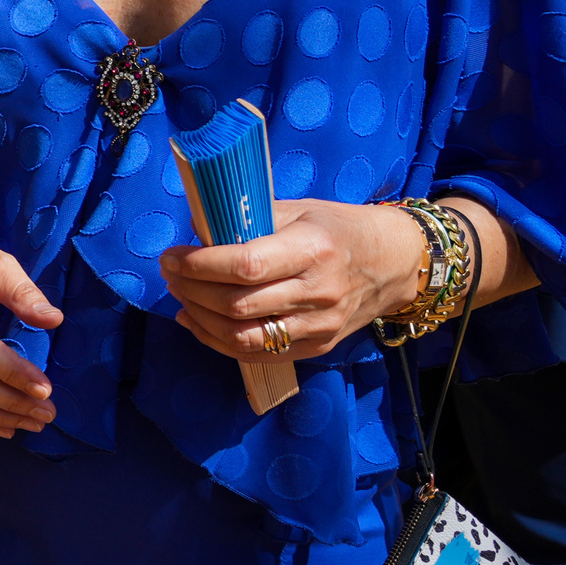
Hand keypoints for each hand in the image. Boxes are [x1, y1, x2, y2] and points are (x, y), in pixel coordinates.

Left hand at [162, 199, 422, 361]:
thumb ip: (248, 219)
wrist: (395, 263)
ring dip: (199, 318)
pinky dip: (218, 342)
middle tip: (170, 273)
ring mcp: (319, 326)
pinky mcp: (318, 348)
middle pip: (238, 305)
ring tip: (180, 296)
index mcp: (312, 250)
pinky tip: (196, 322)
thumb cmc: (338, 228)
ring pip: (243, 337)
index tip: (172, 256)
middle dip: (191, 290)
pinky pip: (259, 355)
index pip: (245, 266)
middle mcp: (318, 292)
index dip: (199, 265)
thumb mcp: (298, 209)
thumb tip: (195, 224)